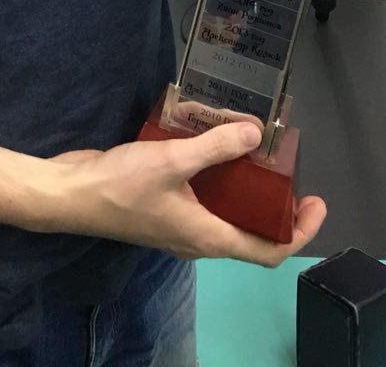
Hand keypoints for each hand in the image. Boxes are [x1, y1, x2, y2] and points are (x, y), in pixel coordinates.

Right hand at [44, 123, 325, 265]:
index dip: (298, 232)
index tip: (315, 201)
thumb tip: (256, 134)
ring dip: (240, 182)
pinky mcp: (161, 204)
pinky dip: (211, 171)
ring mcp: (178, 221)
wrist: (70, 194)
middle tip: (283, 166)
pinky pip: (199, 193)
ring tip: (248, 145)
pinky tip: (204, 138)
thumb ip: (216, 147)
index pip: (268, 251)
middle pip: (249, 229)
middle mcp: (198, 235)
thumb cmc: (122, 187)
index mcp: (208, 237)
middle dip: (272, 201)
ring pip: (223, 208)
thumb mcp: (173, 161)